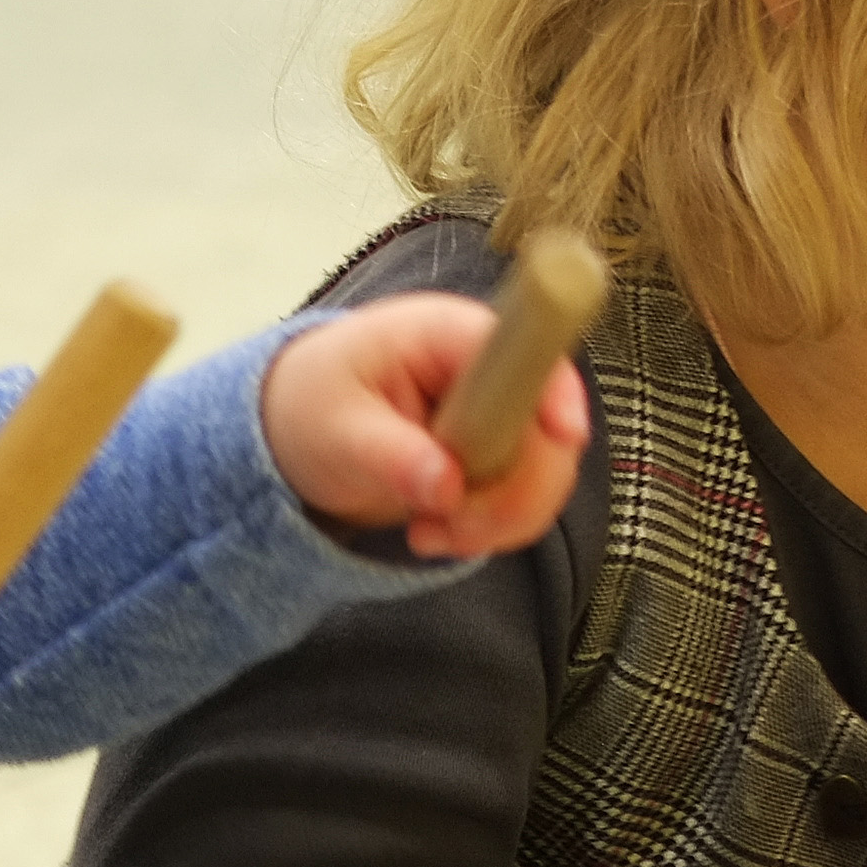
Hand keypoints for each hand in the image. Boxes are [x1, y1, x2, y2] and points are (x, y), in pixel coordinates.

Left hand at [260, 296, 586, 558]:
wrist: (302, 425)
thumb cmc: (314, 404)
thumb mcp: (334, 430)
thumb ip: (389, 455)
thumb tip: (447, 487)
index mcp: (445, 333)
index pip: (525, 348)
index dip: (555, 387)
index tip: (564, 435)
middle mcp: (488, 368)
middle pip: (550, 425)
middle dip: (515, 490)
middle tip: (453, 524)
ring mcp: (501, 413)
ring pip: (548, 473)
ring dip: (500, 520)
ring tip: (426, 534)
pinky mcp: (501, 455)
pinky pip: (527, 500)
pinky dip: (491, 530)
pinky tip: (433, 532)